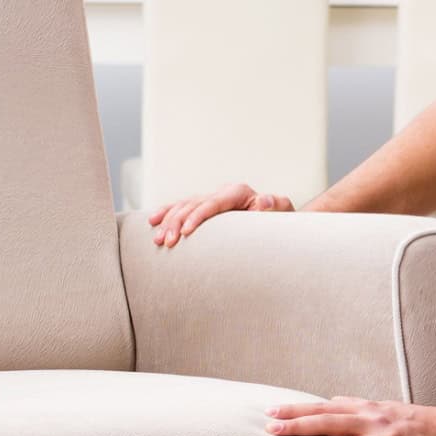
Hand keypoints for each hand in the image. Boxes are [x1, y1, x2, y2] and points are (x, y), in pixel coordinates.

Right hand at [146, 183, 296, 246]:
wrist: (278, 221)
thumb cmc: (281, 220)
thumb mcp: (283, 212)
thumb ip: (276, 206)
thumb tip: (263, 200)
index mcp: (239, 192)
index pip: (213, 203)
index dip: (198, 216)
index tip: (186, 233)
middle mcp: (222, 193)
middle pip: (193, 204)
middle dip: (177, 223)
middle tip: (167, 242)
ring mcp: (211, 199)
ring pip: (182, 206)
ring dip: (167, 222)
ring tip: (158, 240)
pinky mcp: (204, 208)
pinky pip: (180, 208)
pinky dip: (166, 214)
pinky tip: (152, 222)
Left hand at [264, 396, 435, 435]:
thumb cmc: (421, 423)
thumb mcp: (386, 408)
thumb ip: (359, 406)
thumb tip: (332, 401)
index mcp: (368, 411)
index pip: (327, 408)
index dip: (299, 410)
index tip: (272, 412)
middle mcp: (375, 422)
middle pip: (331, 422)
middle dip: (299, 427)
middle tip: (271, 432)